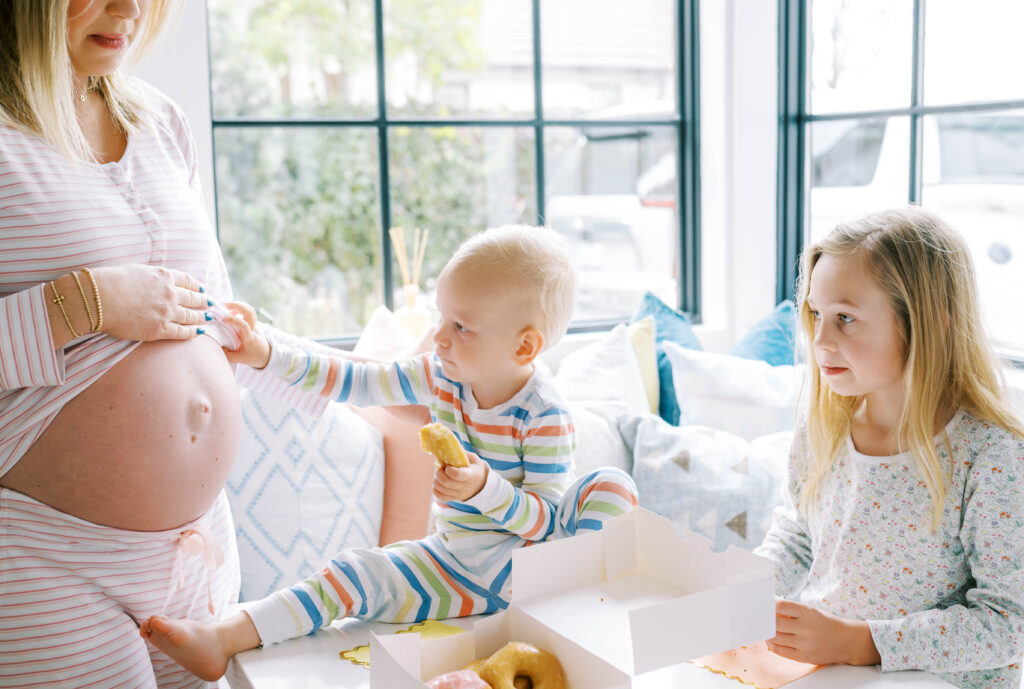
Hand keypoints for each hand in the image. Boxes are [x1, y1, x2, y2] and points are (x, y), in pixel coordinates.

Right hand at [90, 265, 209, 340]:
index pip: (188, 281)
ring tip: (208, 318)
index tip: (202, 290)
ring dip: (202, 317)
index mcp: (165, 276)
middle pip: (195, 299)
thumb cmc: (111, 282)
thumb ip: (153, 277)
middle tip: (210, 305)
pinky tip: (199, 332)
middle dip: (204, 302)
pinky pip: (182, 332)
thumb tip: (160, 281)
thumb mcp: (138, 270)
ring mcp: (167, 312)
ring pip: (192, 316)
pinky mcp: (160, 330)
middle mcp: (171, 293)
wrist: (99, 298)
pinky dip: (193, 332)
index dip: (197, 286)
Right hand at [222, 301, 270, 368]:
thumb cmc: (254, 357)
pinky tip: (232, 312)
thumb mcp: (241, 359)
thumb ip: (228, 356)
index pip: (244, 325)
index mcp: (250, 338)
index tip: (223, 319)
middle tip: (225, 305)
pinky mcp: (253, 323)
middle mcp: (253, 329)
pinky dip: (240, 308)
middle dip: (238, 305)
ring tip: (227, 306)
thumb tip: (217, 348)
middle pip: (250, 312)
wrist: (268, 355)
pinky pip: (248, 312)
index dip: (234, 320)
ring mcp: (254, 325)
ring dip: (239, 305)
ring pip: (250, 310)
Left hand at [432, 451, 487, 502]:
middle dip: (439, 474)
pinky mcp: (454, 498)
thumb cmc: (474, 467)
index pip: (459, 475)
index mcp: (471, 475)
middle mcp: (465, 487)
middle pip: (448, 483)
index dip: (450, 470)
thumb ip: (461, 453)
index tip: (447, 466)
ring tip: (439, 474)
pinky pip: (442, 497)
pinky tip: (437, 483)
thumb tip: (447, 447)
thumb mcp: (472, 458)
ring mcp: (459, 494)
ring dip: (436, 481)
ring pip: (443, 490)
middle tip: (440, 468)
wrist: (480, 483)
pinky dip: (436, 490)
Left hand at [766, 599, 880, 665]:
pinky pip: (781, 651)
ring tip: (766, 630)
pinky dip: (772, 645)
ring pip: (776, 638)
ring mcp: (805, 643)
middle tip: (760, 619)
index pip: (780, 606)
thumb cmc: (825, 623)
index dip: (769, 606)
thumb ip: (791, 610)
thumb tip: (769, 607)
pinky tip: (771, 640)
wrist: (847, 641)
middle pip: (775, 623)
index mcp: (808, 612)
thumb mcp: (811, 611)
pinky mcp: (804, 656)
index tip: (764, 607)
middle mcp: (806, 627)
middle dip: (765, 621)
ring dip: (767, 633)